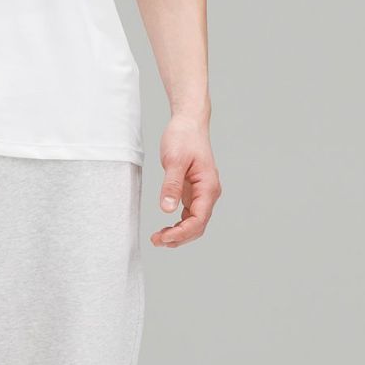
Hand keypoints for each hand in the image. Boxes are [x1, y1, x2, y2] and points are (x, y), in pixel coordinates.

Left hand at [150, 112, 221, 247]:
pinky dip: (179, 224)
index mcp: (208, 187)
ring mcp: (202, 193)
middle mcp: (208, 192)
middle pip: (198, 226)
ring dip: (179, 233)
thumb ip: (171, 185)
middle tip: (156, 241)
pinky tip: (166, 229)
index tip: (164, 238)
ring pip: (194, 222)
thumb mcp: (174, 160)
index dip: (182, 233)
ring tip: (158, 238)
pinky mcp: (194, 191)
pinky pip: (190, 214)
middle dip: (179, 237)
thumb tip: (167, 209)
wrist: (188, 123)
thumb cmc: (184, 137)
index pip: (199, 220)